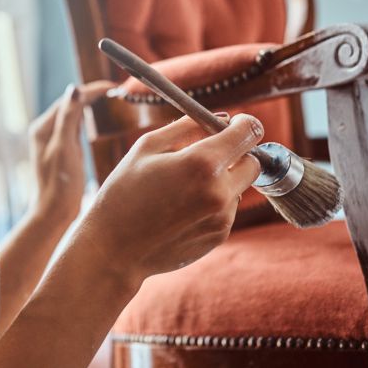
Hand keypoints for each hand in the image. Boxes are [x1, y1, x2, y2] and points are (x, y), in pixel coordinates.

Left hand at [28, 81, 113, 223]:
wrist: (54, 212)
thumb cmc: (59, 184)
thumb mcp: (66, 148)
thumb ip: (68, 118)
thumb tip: (75, 89)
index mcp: (43, 127)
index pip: (70, 99)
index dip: (91, 90)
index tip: (112, 87)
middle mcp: (45, 130)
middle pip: (71, 104)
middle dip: (92, 95)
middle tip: (116, 90)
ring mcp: (53, 139)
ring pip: (73, 114)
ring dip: (90, 104)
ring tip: (110, 98)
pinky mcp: (62, 148)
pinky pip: (75, 126)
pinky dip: (87, 118)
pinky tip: (97, 116)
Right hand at [75, 114, 263, 286]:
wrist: (114, 248)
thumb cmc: (124, 192)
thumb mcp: (147, 147)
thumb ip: (187, 126)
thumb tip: (221, 118)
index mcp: (201, 163)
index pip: (248, 133)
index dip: (245, 124)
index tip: (236, 124)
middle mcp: (219, 191)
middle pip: (253, 162)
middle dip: (238, 154)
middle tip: (211, 155)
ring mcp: (222, 217)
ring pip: (239, 187)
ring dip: (223, 181)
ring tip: (183, 189)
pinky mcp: (220, 235)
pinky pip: (228, 209)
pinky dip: (213, 203)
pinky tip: (182, 210)